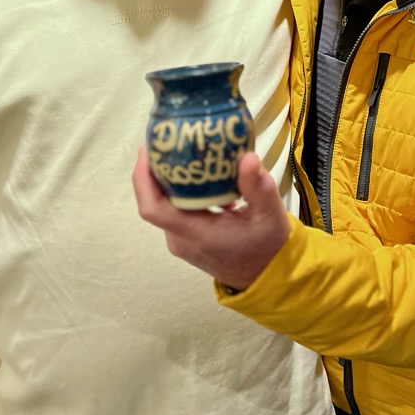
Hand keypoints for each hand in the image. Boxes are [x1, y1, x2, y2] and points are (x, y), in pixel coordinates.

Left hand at [132, 146, 290, 290]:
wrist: (268, 277)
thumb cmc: (268, 248)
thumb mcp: (269, 215)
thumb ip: (258, 186)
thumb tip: (247, 157)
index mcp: (195, 233)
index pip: (153, 207)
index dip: (144, 177)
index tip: (149, 148)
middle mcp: (181, 239)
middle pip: (153, 201)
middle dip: (154, 168)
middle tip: (166, 137)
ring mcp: (181, 241)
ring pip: (162, 204)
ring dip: (165, 177)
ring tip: (178, 147)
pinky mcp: (186, 238)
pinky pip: (172, 209)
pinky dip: (177, 189)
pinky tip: (192, 169)